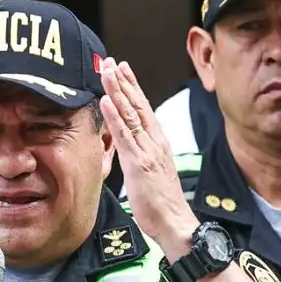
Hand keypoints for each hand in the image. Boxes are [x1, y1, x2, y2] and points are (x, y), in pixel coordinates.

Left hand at [99, 58, 197, 260]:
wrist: (174, 221)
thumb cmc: (161, 202)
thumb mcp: (151, 171)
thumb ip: (141, 154)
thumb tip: (128, 146)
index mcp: (157, 142)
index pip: (142, 108)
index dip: (131, 87)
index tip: (120, 69)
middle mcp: (154, 141)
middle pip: (137, 104)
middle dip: (123, 81)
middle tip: (110, 61)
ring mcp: (147, 150)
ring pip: (130, 114)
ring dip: (117, 90)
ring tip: (105, 71)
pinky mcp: (139, 162)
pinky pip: (125, 135)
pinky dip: (115, 116)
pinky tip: (106, 100)